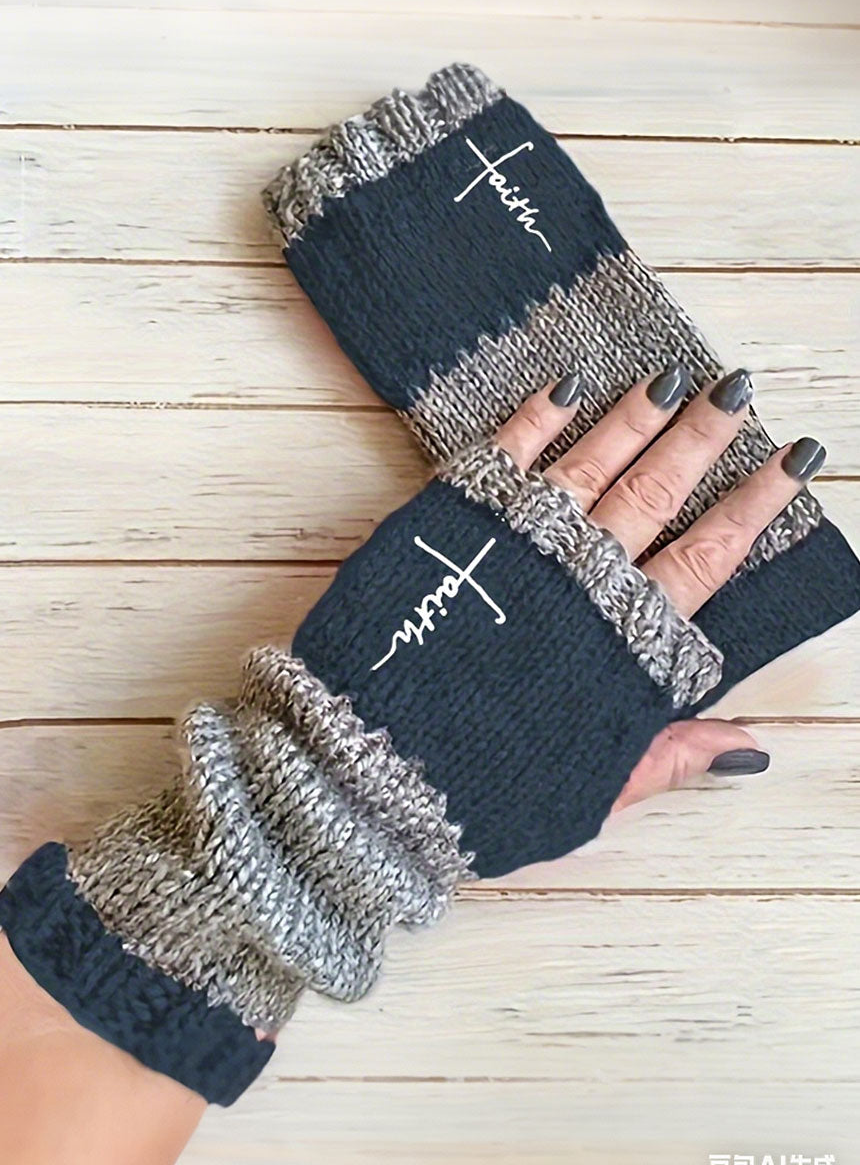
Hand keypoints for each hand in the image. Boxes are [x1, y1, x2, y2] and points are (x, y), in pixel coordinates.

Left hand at [493, 364, 824, 813]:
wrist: (376, 766)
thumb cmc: (485, 790)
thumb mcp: (594, 790)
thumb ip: (672, 756)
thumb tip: (753, 746)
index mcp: (621, 642)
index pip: (706, 558)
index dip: (753, 507)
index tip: (792, 458)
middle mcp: (577, 581)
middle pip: (655, 495)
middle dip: (702, 439)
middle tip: (739, 389)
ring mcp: (515, 546)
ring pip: (591, 468)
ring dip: (634, 418)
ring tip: (673, 378)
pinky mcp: (452, 524)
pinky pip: (505, 458)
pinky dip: (538, 419)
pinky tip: (570, 387)